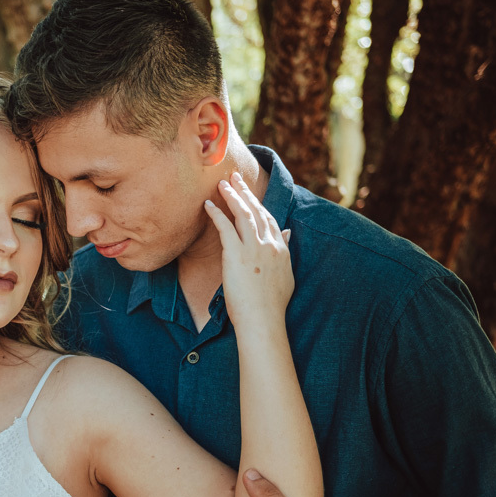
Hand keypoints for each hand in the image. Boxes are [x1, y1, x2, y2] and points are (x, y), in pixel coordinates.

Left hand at [205, 171, 292, 330]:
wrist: (263, 319)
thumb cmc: (271, 303)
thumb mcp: (285, 274)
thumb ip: (284, 250)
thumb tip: (287, 232)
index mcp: (279, 248)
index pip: (268, 218)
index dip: (258, 203)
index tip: (249, 192)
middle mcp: (268, 244)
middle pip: (256, 210)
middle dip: (245, 191)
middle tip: (234, 177)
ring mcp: (253, 248)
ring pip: (243, 214)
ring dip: (232, 196)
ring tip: (222, 183)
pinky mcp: (236, 255)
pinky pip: (225, 228)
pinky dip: (217, 214)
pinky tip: (208, 205)